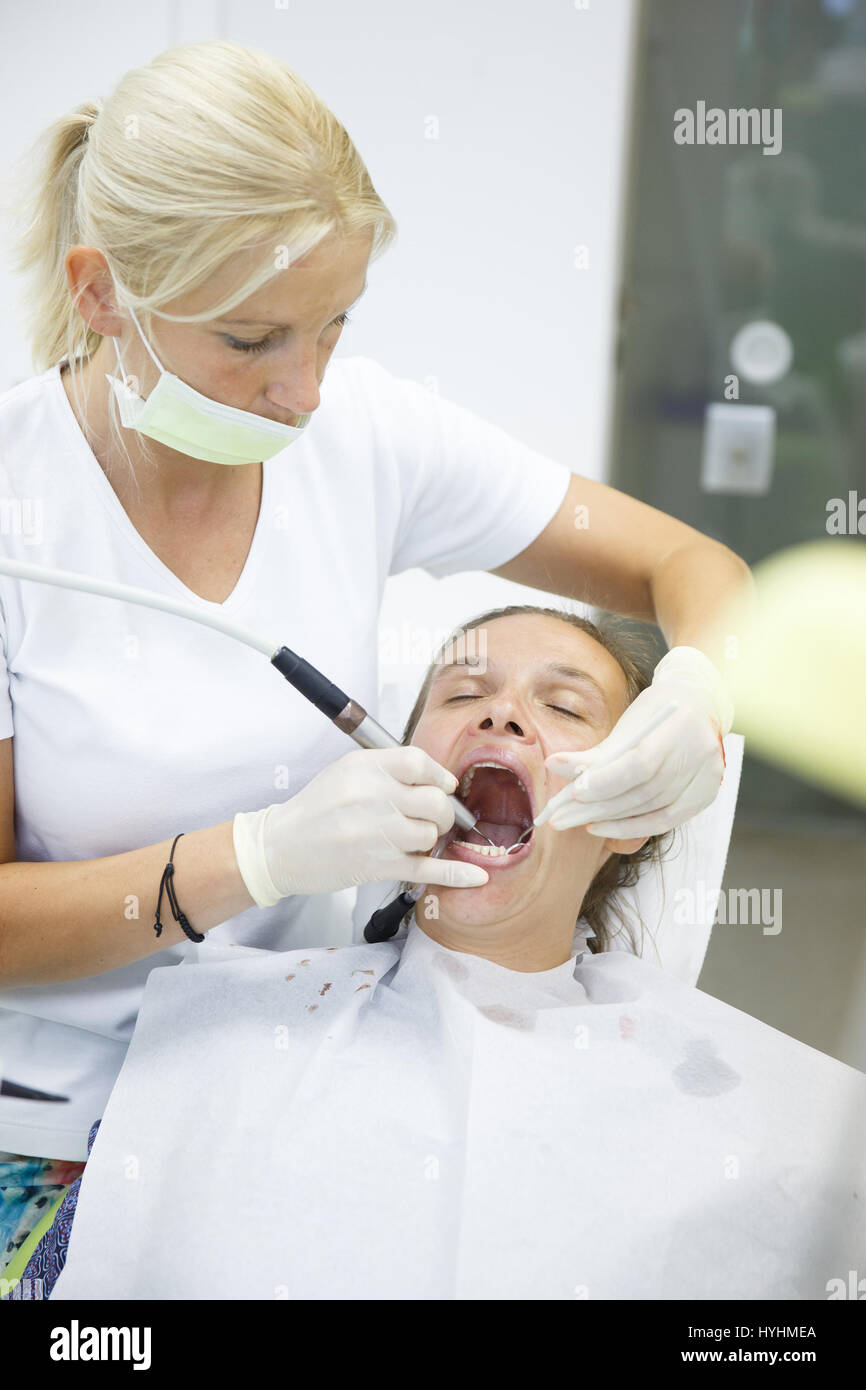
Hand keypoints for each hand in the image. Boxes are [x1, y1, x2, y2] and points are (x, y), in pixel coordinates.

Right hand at [232, 746, 488, 903]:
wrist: (279, 847)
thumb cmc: (316, 809)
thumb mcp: (345, 772)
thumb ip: (388, 770)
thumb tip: (437, 779)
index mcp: (365, 767)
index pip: (420, 762)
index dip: (439, 776)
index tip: (443, 786)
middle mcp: (373, 796)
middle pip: (435, 800)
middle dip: (442, 811)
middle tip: (432, 818)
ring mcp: (377, 833)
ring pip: (432, 833)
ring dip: (430, 839)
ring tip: (412, 841)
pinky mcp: (378, 866)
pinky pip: (428, 868)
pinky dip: (456, 874)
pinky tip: (476, 876)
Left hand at [533, 647, 731, 837]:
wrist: (697, 706)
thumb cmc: (654, 713)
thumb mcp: (627, 723)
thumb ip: (595, 751)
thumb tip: (554, 767)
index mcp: (679, 724)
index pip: (640, 763)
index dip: (606, 781)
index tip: (574, 793)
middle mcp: (699, 753)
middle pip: (643, 791)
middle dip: (597, 807)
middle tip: (560, 818)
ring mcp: (708, 776)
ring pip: (651, 809)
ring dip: (610, 820)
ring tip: (576, 821)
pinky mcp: (706, 794)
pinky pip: (666, 821)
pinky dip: (633, 828)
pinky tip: (604, 827)